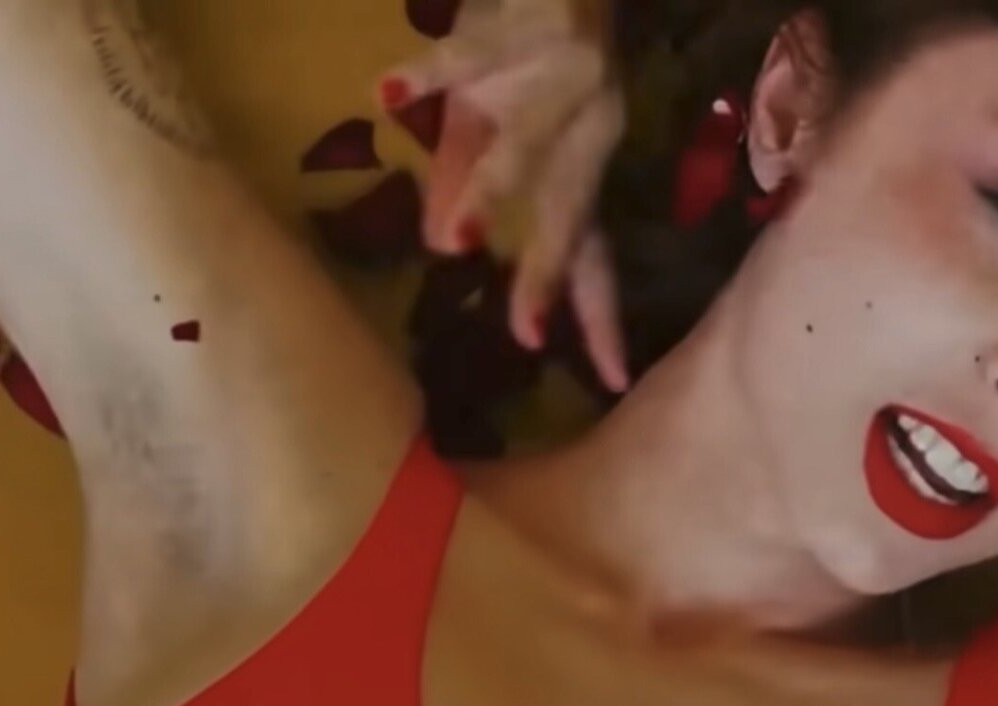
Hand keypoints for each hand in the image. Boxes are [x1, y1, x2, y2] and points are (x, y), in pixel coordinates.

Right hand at [381, 0, 628, 389]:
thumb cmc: (526, 35)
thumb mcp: (492, 117)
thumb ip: (467, 179)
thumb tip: (439, 245)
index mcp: (580, 160)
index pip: (592, 252)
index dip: (598, 314)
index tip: (611, 378)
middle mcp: (586, 128)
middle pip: (568, 211)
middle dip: (545, 273)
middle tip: (526, 334)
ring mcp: (561, 78)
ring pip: (524, 143)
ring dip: (488, 191)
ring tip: (451, 242)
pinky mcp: (529, 25)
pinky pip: (468, 52)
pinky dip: (428, 73)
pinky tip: (386, 94)